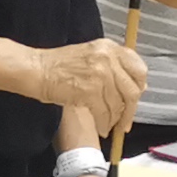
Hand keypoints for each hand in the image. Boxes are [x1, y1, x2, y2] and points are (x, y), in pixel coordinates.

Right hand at [26, 39, 146, 128]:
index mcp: (109, 48)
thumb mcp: (91, 56)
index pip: (138, 68)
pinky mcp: (90, 90)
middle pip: (132, 90)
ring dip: (115, 120)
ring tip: (109, 126)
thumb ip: (113, 67)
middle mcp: (107, 58)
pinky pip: (104, 113)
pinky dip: (104, 124)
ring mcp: (100, 74)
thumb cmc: (59, 65)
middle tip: (125, 122)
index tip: (135, 99)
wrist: (37, 70)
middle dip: (130, 110)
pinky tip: (101, 128)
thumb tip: (136, 87)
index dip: (139, 87)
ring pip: (118, 105)